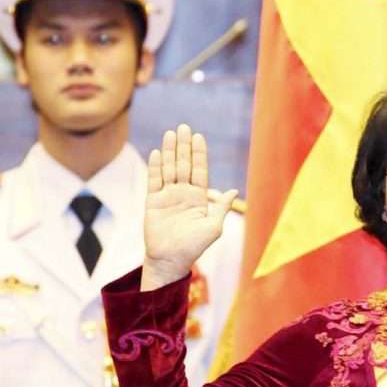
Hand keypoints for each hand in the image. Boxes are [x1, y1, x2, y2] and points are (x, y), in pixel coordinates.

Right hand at [142, 124, 237, 289]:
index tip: (198, 136)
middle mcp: (183, 193)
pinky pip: (154, 180)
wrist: (171, 259)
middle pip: (183, 164)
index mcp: (198, 198)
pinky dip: (156, 166)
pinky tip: (158, 152)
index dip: (199, 154)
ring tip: (171, 133)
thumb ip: (221, 207)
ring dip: (170, 151)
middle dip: (184, 146)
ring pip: (169, 168)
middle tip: (183, 127)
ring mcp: (167, 196)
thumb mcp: (214, 227)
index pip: (199, 170)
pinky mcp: (153, 201)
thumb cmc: (194, 246)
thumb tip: (234, 190)